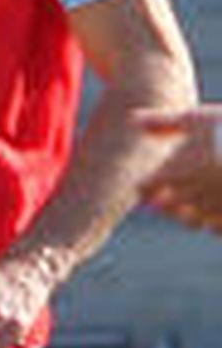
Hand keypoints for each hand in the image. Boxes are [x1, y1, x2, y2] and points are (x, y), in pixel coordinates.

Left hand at [136, 103, 221, 234]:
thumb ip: (164, 123)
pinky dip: (218, 220)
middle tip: (189, 182)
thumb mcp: (197, 118)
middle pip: (169, 209)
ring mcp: (212, 211)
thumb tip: (133, 120)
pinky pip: (218, 229)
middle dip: (173, 200)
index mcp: (174, 174)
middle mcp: (189, 197)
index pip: (145, 189)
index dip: (150, 184)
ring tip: (211, 190)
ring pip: (194, 221)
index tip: (162, 174)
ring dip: (197, 211)